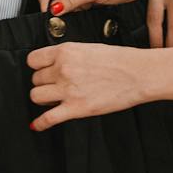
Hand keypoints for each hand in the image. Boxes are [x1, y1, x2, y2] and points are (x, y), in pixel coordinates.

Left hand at [28, 41, 147, 129]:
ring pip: (36, 96)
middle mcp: (63, 69)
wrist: (139, 74)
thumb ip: (68, 56)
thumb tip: (54, 65)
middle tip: (56, 86)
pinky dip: (40, 123)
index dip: (38, 67)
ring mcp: (68, 89)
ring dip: (43, 99)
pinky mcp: (76, 108)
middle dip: (45, 83)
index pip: (33, 60)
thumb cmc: (120, 61)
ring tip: (54, 99)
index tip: (42, 71)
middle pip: (35, 79)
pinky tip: (38, 124)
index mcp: (66, 51)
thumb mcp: (88, 48)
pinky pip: (48, 118)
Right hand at [40, 0, 153, 14]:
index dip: (48, 7)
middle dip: (63, 9)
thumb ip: (71, 0)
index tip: (54, 20)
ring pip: (66, 2)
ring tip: (90, 5)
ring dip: (75, 9)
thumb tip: (53, 9)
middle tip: (76, 14)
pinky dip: (82, 8)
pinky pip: (77, 3)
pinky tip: (93, 6)